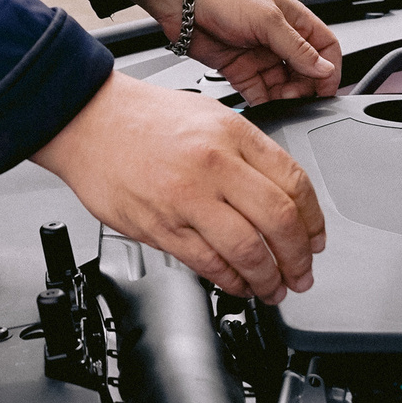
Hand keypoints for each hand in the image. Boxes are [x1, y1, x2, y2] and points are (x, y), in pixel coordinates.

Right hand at [32, 72, 325, 300]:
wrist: (86, 118)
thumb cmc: (142, 116)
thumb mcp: (208, 114)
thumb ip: (246, 152)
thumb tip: (281, 197)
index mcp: (232, 133)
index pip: (294, 184)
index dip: (314, 221)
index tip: (316, 240)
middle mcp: (213, 164)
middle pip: (279, 222)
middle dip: (299, 258)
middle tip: (302, 274)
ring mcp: (186, 197)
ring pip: (248, 250)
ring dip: (269, 279)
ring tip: (274, 288)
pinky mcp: (160, 226)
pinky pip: (208, 263)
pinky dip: (231, 281)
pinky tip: (237, 284)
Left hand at [140, 0, 341, 103]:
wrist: (181, 0)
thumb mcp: (267, 19)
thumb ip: (297, 47)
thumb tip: (324, 69)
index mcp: (294, 21)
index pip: (325, 49)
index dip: (330, 70)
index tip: (325, 89)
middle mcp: (279, 40)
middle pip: (306, 73)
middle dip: (306, 88)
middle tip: (296, 96)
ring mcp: (260, 56)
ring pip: (284, 86)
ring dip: (286, 98)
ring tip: (280, 102)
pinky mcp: (239, 70)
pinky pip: (259, 94)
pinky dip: (264, 104)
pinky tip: (265, 108)